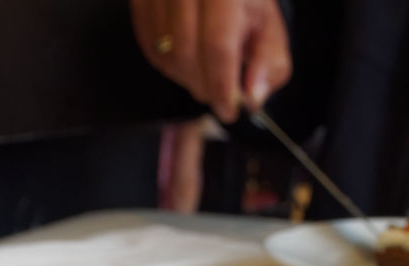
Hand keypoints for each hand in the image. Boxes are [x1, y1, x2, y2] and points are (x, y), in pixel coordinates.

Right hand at [130, 0, 291, 122]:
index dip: (221, 85)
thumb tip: (254, 97)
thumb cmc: (244, 4)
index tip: (228, 111)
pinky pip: (149, 46)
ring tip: (204, 76)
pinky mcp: (140, 0)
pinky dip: (169, 65)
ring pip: (165, 53)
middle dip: (203, 86)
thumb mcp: (268, 30)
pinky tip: (187, 62)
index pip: (217, 45)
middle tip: (217, 96)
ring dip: (185, 78)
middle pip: (185, 53)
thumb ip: (268, 64)